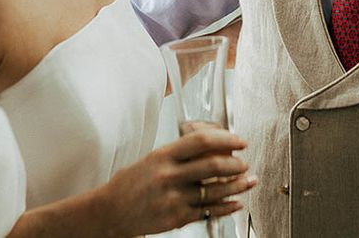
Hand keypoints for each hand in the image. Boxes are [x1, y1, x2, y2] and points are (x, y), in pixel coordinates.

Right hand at [98, 128, 256, 236]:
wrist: (110, 211)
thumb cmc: (130, 184)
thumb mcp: (152, 159)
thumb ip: (178, 154)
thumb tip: (208, 146)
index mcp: (163, 156)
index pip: (201, 141)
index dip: (226, 139)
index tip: (238, 140)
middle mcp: (170, 176)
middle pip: (213, 165)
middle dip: (236, 163)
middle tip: (244, 162)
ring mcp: (174, 198)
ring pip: (216, 191)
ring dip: (238, 185)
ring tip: (248, 181)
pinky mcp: (177, 218)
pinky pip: (209, 211)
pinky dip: (227, 207)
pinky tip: (235, 203)